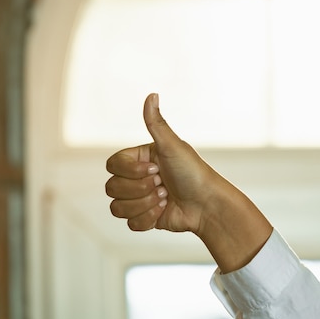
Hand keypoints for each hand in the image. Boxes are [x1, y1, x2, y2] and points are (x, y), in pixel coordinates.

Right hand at [105, 93, 216, 232]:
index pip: (112, 165)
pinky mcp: (144, 219)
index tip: (156, 168)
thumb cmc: (194, 173)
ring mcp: (138, 199)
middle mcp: (135, 178)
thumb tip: (152, 94)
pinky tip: (164, 210)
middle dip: (140, 189)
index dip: (130, 171)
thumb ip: (156, 123)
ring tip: (165, 198)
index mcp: (139, 159)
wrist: (208, 204)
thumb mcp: (173, 146)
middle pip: (111, 188)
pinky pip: (130, 224)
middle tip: (162, 184)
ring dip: (144, 204)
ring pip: (117, 208)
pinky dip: (148, 219)